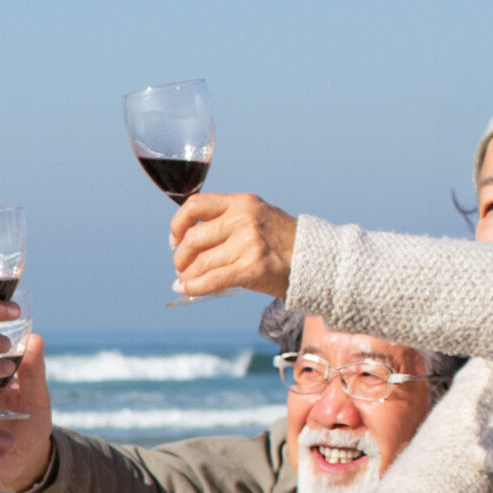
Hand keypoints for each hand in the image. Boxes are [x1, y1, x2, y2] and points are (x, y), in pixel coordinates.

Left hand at [169, 193, 298, 301]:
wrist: (317, 261)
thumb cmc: (284, 244)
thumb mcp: (258, 218)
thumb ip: (228, 223)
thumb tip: (188, 243)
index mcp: (242, 203)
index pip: (195, 206)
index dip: (178, 224)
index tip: (175, 239)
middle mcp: (244, 219)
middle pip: (193, 238)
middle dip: (181, 258)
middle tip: (182, 268)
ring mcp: (248, 243)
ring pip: (200, 262)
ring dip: (187, 276)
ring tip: (185, 281)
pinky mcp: (252, 268)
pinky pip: (211, 280)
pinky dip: (194, 287)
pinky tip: (187, 290)